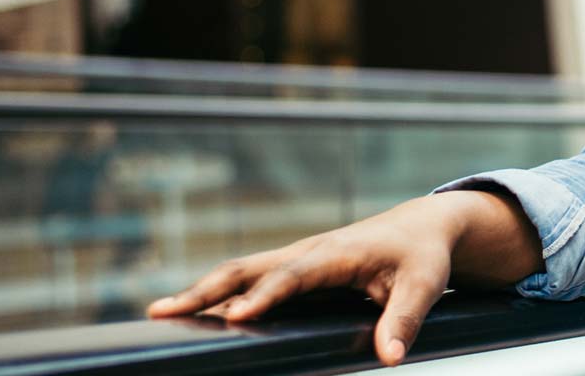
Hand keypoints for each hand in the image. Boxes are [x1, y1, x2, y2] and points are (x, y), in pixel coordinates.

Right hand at [145, 190, 540, 366]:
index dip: (264, 295)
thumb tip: (390, 357)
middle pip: (249, 267)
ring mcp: (297, 257)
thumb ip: (405, 319)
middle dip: (206, 289)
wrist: (422, 227)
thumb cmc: (423, 256)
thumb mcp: (424, 285)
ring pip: (241, 270)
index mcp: (337, 252)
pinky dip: (218, 292)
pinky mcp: (293, 268)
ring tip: (160, 313)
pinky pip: (250, 278)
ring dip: (202, 290)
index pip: (294, 275)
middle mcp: (309, 250)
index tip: (234, 316)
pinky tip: (192, 314)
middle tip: (163, 311)